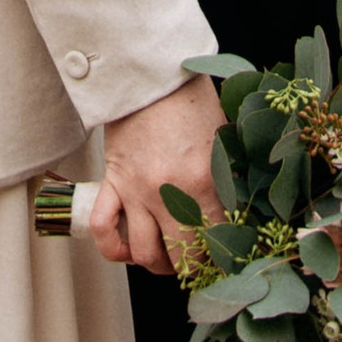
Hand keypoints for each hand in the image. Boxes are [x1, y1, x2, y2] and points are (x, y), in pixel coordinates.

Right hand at [98, 73, 224, 275]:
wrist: (148, 71)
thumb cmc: (189, 99)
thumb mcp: (220, 139)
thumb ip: (226, 180)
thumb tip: (237, 215)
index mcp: (204, 180)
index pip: (217, 242)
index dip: (224, 259)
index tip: (227, 261)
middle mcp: (169, 192)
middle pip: (182, 258)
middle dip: (193, 270)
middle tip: (198, 265)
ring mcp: (137, 190)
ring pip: (144, 254)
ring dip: (157, 265)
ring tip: (167, 258)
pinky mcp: (113, 181)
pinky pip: (104, 229)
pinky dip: (113, 249)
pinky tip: (127, 251)